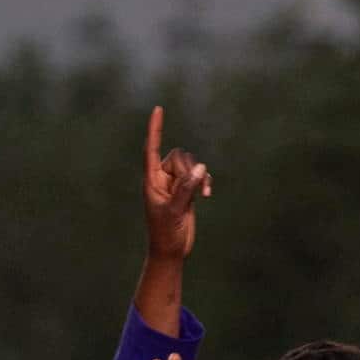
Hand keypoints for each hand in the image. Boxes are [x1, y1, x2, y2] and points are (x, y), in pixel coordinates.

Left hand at [141, 106, 211, 260]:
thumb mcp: (175, 211)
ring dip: (199, 176)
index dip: (155, 129)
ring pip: (190, 165)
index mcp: (151, 181)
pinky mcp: (186, 190)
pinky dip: (205, 181)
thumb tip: (200, 168)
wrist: (171, 250)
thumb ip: (186, 189)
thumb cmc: (165, 233)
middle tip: (193, 190)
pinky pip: (199, 174)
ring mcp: (175, 184)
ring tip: (203, 194)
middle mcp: (161, 179)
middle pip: (179, 157)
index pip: (152, 149)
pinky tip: (207, 194)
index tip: (158, 109)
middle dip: (189, 170)